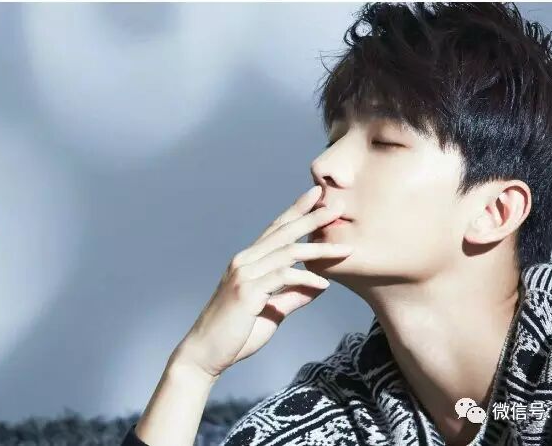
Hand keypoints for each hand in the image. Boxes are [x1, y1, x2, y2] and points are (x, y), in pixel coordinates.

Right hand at [171, 186, 352, 380]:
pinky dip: (306, 279)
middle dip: (312, 217)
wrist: (206, 355)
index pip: (276, 229)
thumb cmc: (236, 334)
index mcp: (249, 261)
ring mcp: (244, 274)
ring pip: (288, 253)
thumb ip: (294, 295)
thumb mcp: (272, 311)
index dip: (297, 211)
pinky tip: (324, 284)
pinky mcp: (246, 292)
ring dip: (319, 250)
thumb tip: (320, 285)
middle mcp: (244, 261)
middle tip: (336, 205)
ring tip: (345, 248)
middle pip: (284, 232)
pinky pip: (282, 278)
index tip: (317, 196)